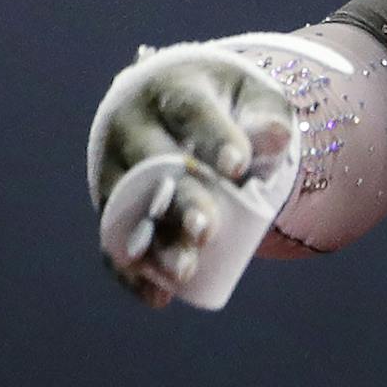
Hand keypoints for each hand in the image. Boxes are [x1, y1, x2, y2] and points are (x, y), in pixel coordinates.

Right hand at [93, 57, 292, 306]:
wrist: (172, 104)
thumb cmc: (225, 103)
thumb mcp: (252, 97)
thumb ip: (268, 117)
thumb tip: (275, 140)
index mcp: (172, 89)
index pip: (190, 111)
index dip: (213, 138)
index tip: (237, 167)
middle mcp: (132, 125)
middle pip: (153, 165)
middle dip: (180, 199)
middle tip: (206, 230)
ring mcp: (114, 165)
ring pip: (128, 208)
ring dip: (155, 242)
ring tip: (185, 272)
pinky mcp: (111, 204)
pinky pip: (114, 239)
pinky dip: (132, 271)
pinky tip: (156, 297)